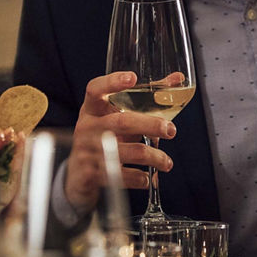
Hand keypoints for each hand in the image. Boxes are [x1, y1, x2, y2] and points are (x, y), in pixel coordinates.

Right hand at [66, 72, 175, 210]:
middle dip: (150, 125)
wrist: (79, 175)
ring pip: (125, 152)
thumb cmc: (105, 138)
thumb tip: (177, 79)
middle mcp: (87, 127)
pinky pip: (120, 176)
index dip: (112, 82)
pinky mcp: (89, 174)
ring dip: (153, 157)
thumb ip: (146, 99)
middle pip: (120, 122)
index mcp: (92, 109)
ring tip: (166, 162)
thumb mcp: (117, 118)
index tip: (133, 78)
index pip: (96, 89)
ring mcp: (86, 151)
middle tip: (171, 130)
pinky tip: (148, 178)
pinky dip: (139, 178)